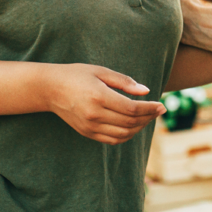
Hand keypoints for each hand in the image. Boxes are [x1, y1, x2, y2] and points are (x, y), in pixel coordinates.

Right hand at [46, 64, 163, 144]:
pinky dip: (127, 136)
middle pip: (130, 123)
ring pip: (123, 135)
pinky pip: (112, 140)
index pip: (132, 109)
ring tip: (149, 117)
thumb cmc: (77, 75)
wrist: (50, 89)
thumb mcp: (100, 71)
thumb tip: (146, 91)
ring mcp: (90, 126)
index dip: (150, 109)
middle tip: (159, 110)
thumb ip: (124, 81)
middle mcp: (94, 115)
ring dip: (140, 128)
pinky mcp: (87, 133)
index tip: (162, 105)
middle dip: (149, 118)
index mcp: (99, 96)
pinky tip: (134, 126)